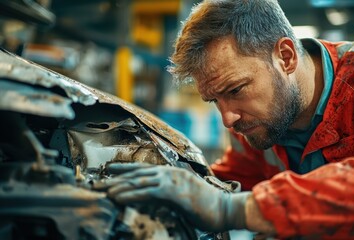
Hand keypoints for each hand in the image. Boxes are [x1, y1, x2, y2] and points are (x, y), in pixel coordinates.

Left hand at [94, 163, 249, 231]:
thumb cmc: (205, 206)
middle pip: (136, 174)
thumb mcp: (183, 197)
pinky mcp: (174, 191)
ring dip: (118, 186)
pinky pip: (147, 192)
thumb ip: (167, 194)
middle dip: (115, 178)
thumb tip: (152, 197)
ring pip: (139, 182)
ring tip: (101, 190)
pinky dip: (130, 194)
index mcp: (171, 173)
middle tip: (96, 183)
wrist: (225, 208)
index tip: (108, 171)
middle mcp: (169, 172)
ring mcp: (172, 180)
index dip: (124, 169)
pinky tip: (117, 197)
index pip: (143, 169)